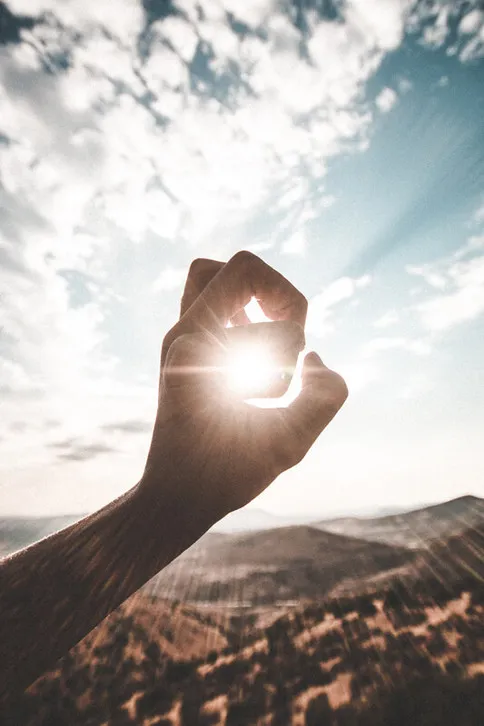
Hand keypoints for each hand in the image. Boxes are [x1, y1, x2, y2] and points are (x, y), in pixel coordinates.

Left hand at [140, 251, 347, 525]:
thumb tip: (316, 357)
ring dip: (257, 298)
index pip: (249, 282)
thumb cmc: (224, 476)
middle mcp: (181, 335)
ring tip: (273, 339)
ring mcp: (179, 340)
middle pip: (234, 267)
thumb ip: (324, 396)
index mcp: (195, 349)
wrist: (172, 497)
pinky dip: (243, 313)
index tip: (291, 366)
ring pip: (213, 276)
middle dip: (278, 294)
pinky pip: (212, 303)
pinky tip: (259, 352)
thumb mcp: (288, 445)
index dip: (289, 314)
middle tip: (289, 338)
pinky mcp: (185, 351)